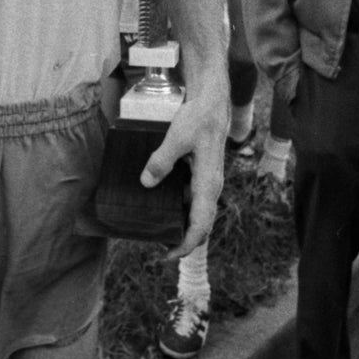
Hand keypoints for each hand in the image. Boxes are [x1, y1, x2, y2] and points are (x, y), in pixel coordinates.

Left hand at [140, 93, 225, 258]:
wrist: (211, 104)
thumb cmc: (198, 119)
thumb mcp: (177, 137)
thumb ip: (162, 160)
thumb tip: (147, 183)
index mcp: (208, 183)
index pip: (201, 224)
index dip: (187, 243)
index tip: (170, 254)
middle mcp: (210, 187)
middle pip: (201, 225)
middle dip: (183, 240)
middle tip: (160, 248)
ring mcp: (207, 183)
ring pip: (196, 213)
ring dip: (181, 225)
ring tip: (158, 230)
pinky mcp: (201, 176)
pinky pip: (192, 200)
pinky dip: (180, 209)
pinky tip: (162, 205)